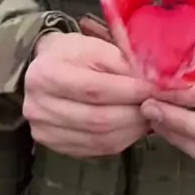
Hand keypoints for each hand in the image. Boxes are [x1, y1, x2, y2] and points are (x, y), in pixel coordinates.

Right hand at [23, 32, 152, 157]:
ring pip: (100, 138)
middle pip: (97, 119)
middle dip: (134, 113)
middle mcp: (39, 107)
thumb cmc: (71, 54)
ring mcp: (44, 131)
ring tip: (147, 115)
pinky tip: (131, 127)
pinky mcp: (55, 146)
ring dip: (131, 129)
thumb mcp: (94, 46)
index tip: (154, 89)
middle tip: (156, 104)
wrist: (41, 70)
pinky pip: (96, 149)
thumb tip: (152, 82)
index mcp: (46, 75)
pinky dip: (120, 139)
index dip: (129, 91)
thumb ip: (121, 62)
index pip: (95, 89)